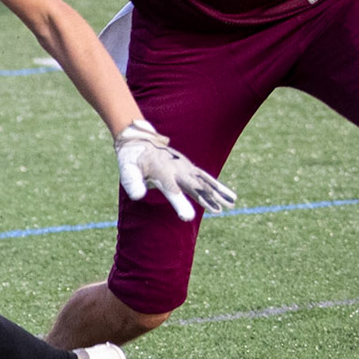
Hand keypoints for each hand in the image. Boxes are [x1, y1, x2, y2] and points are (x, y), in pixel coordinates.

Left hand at [113, 119, 236, 219]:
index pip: (172, 190)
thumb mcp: (128, 170)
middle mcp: (177, 169)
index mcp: (161, 172)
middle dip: (206, 199)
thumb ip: (133, 183)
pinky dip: (219, 187)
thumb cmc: (132, 160)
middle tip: (218, 211)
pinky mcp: (190, 167)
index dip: (180, 203)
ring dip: (217, 193)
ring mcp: (185, 167)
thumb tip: (138, 197)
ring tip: (231, 204)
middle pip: (194, 187)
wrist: (140, 141)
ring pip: (204, 182)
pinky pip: (207, 178)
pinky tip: (231, 197)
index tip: (188, 218)